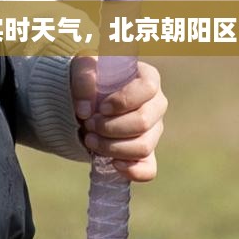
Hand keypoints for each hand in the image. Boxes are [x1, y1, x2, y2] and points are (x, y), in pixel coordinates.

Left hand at [73, 55, 164, 180]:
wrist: (85, 104)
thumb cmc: (89, 80)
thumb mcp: (82, 68)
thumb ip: (83, 77)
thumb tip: (85, 109)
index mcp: (148, 79)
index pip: (147, 89)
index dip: (123, 101)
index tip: (100, 108)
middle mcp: (156, 105)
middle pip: (143, 122)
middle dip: (111, 128)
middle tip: (89, 125)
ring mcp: (154, 131)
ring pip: (143, 147)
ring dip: (112, 147)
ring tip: (91, 140)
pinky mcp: (146, 153)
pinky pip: (149, 169)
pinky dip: (132, 170)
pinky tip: (113, 164)